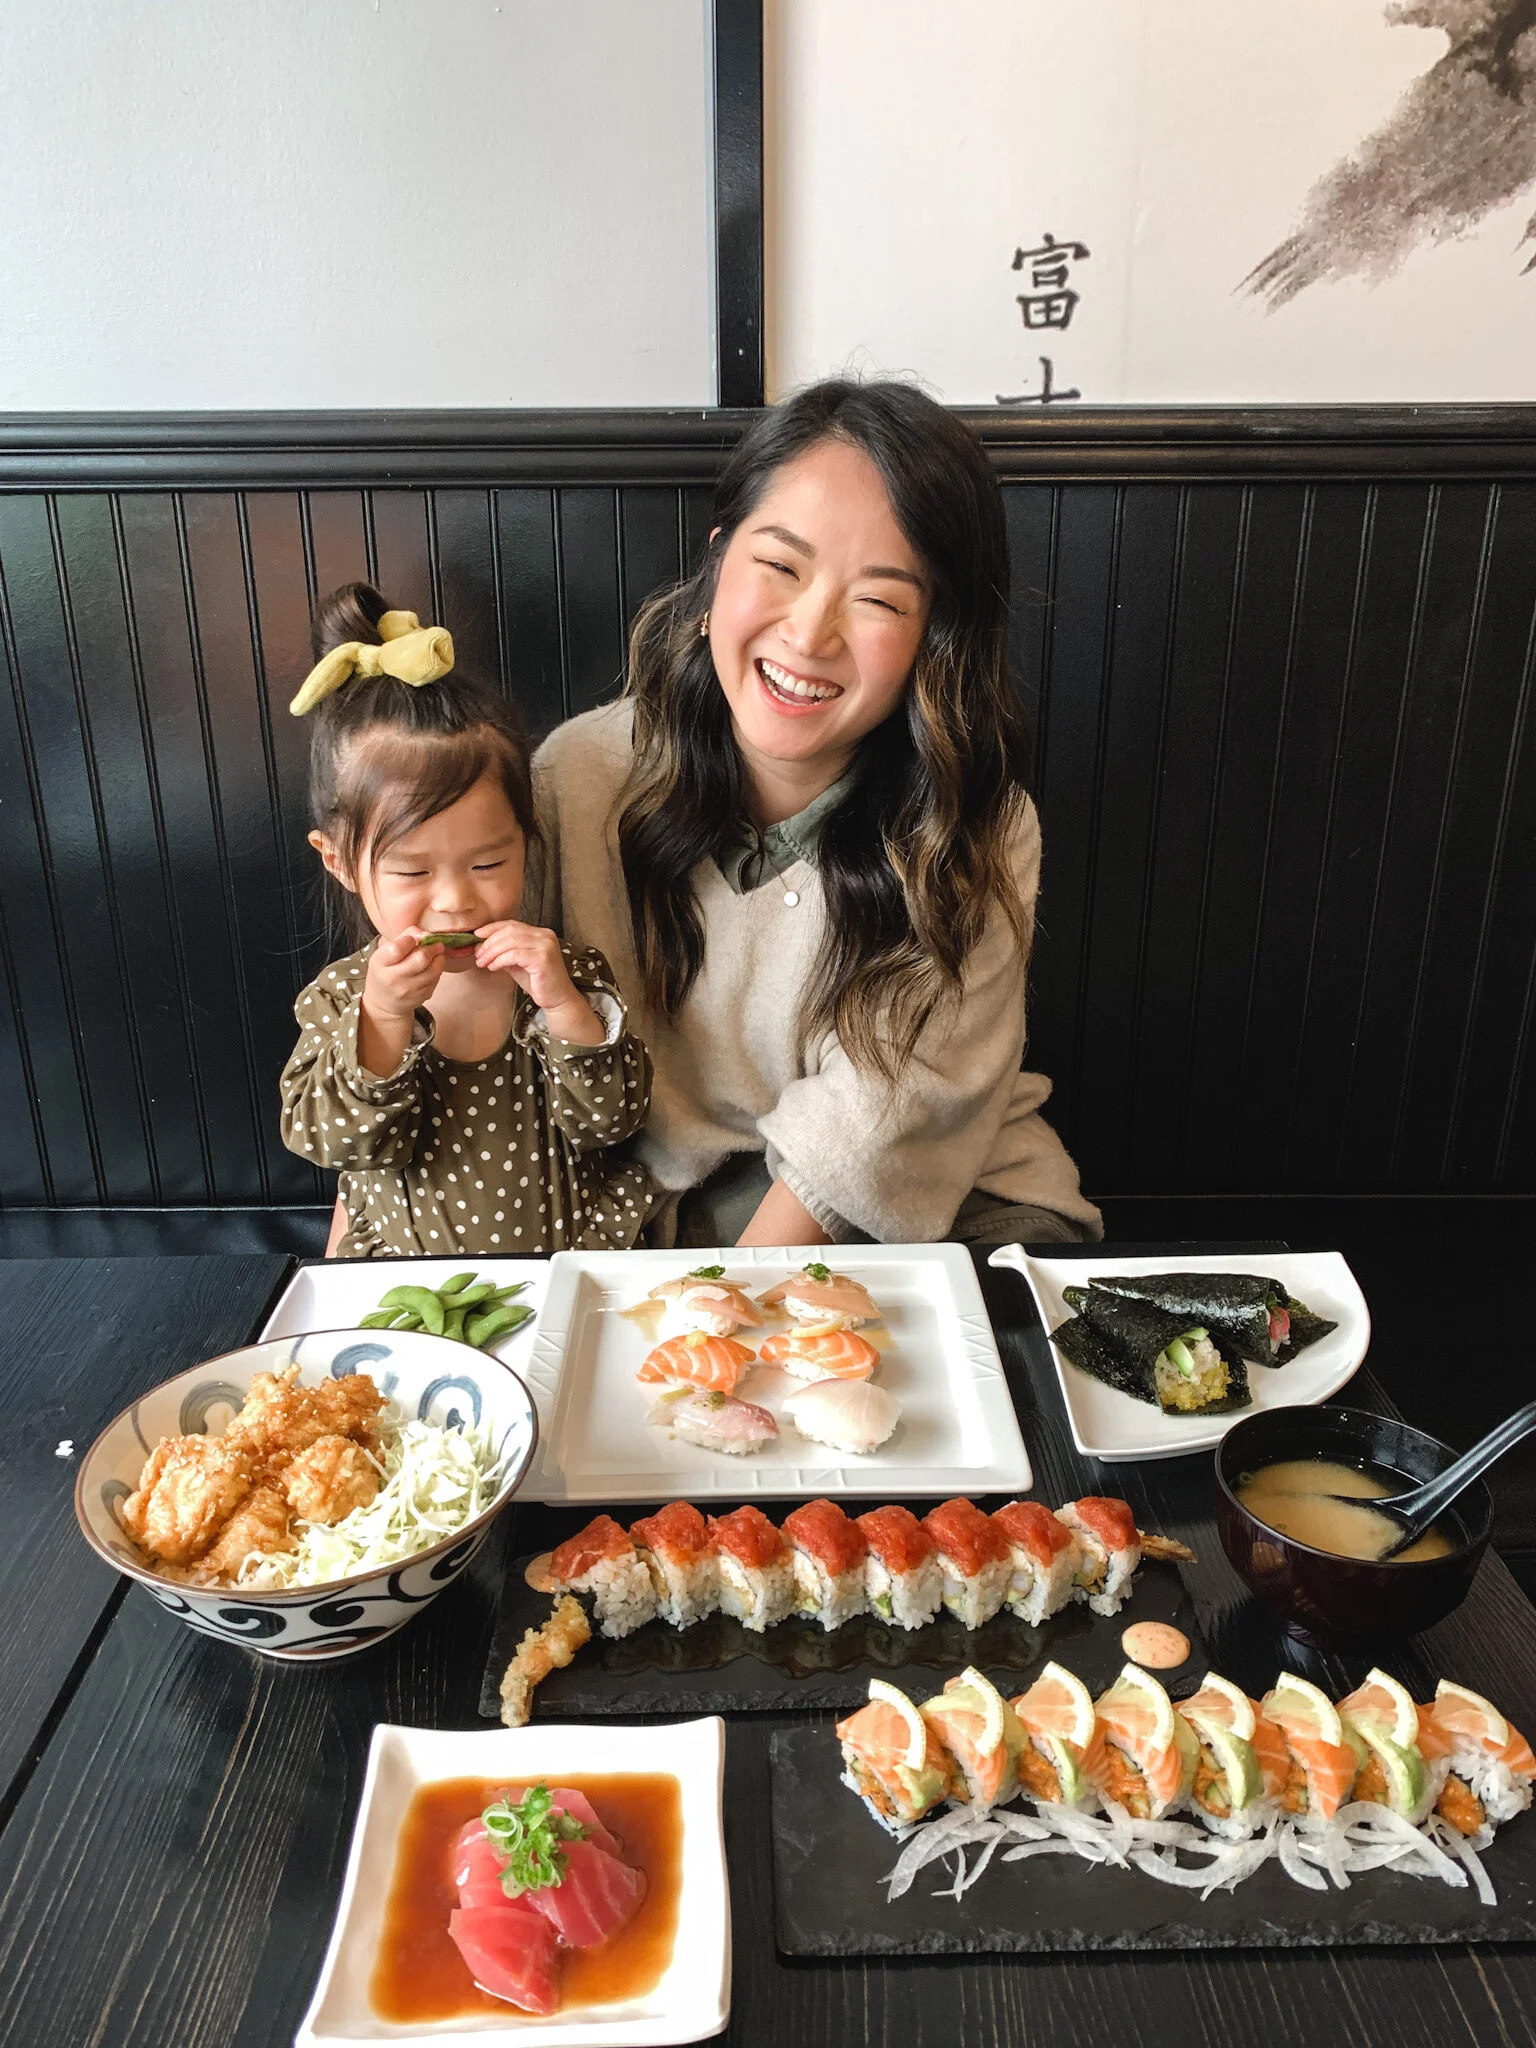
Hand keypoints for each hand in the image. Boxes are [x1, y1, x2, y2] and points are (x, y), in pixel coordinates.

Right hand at [363, 929, 447, 1022]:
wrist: (384, 1002)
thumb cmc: (386, 970)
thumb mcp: (385, 952)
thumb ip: (404, 937)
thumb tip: (424, 933)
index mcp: (380, 963)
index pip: (397, 948)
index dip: (410, 939)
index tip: (414, 939)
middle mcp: (393, 979)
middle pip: (421, 959)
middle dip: (432, 947)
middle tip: (435, 944)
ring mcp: (409, 990)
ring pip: (434, 969)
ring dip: (439, 958)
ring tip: (437, 953)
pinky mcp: (422, 996)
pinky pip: (436, 978)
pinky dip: (437, 970)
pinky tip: (432, 967)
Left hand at [475, 921, 603, 1044]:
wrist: (557, 999)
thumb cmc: (538, 982)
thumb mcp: (517, 963)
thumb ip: (503, 952)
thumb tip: (481, 946)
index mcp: (540, 933)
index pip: (512, 924)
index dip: (492, 928)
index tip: (476, 935)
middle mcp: (545, 935)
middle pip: (509, 931)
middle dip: (489, 942)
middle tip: (477, 954)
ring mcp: (545, 945)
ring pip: (510, 941)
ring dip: (492, 952)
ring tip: (482, 962)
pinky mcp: (543, 958)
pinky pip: (515, 955)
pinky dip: (500, 960)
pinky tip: (493, 967)